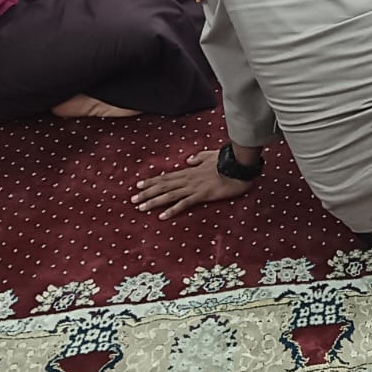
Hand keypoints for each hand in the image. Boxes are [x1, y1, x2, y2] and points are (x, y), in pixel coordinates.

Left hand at [132, 150, 254, 218]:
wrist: (239, 167)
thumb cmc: (227, 161)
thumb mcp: (210, 156)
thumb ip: (198, 158)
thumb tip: (189, 160)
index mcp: (189, 171)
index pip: (166, 177)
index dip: (151, 181)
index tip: (139, 185)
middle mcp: (188, 179)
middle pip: (163, 186)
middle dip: (147, 193)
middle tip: (133, 200)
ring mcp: (194, 187)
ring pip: (169, 195)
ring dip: (154, 201)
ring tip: (141, 208)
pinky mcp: (202, 195)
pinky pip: (184, 203)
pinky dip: (172, 209)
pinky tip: (162, 216)